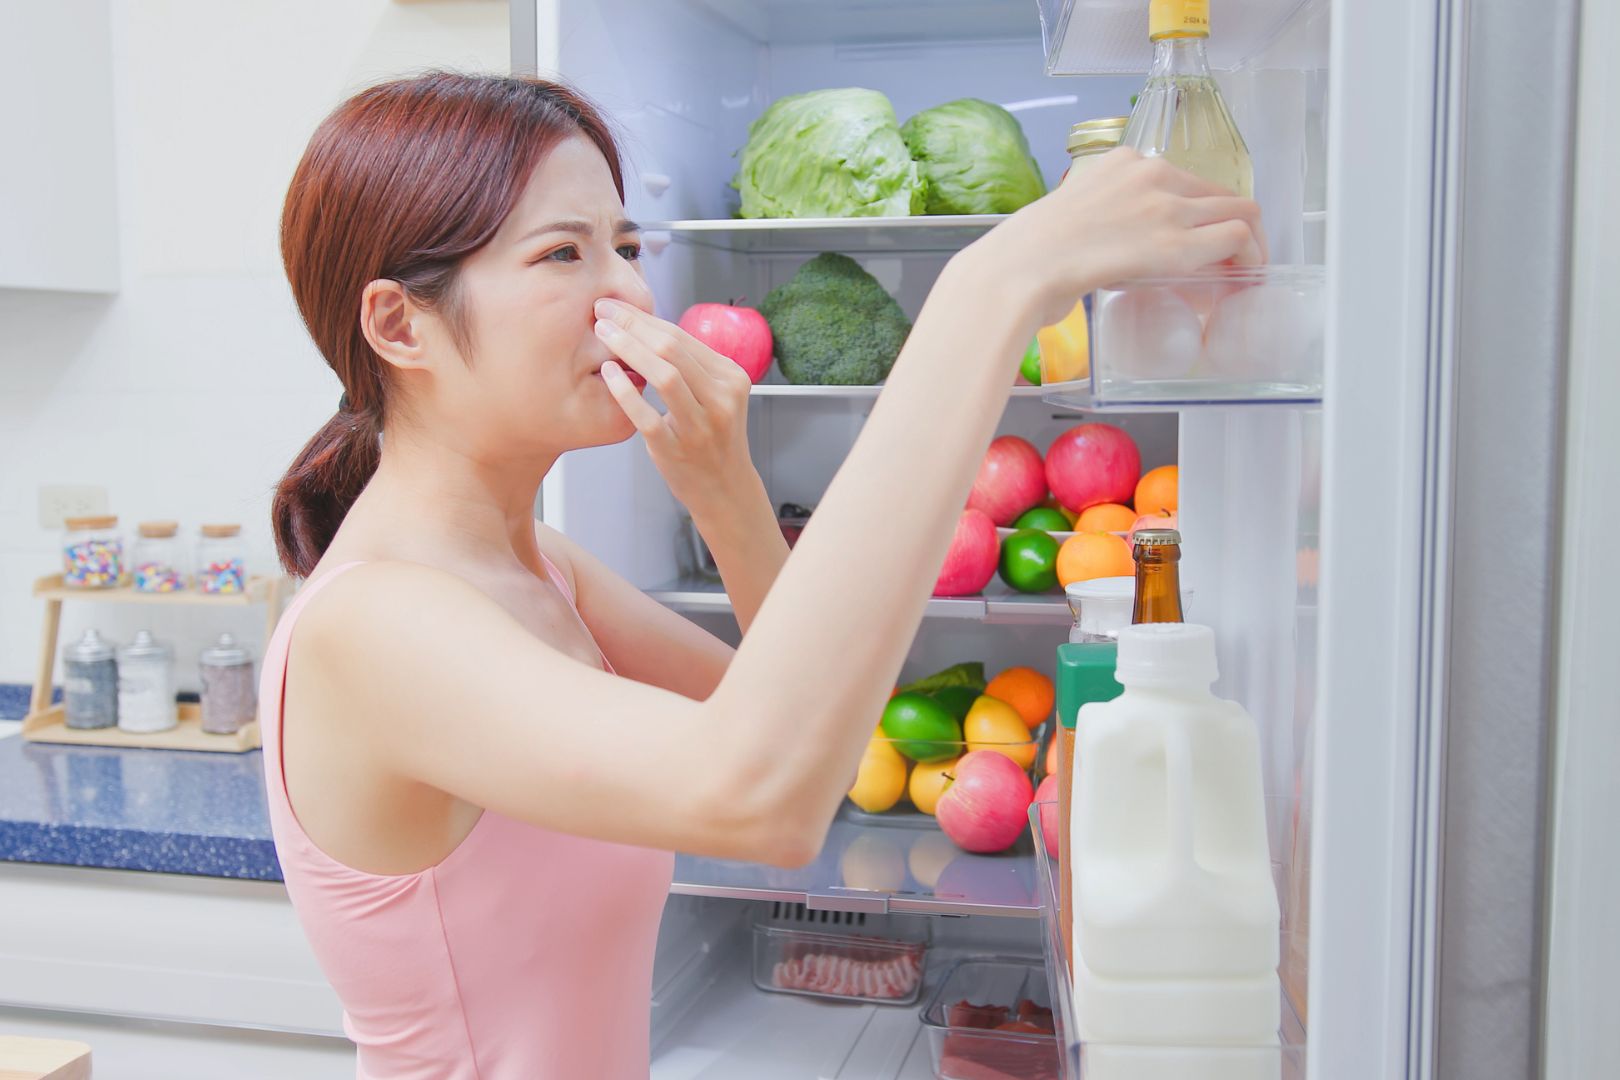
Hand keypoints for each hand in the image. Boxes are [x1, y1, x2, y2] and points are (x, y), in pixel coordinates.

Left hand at [592, 298, 758, 516]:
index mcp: (732, 378)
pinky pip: (648, 416)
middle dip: (633, 325)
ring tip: (602, 334)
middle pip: (673, 349)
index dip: (644, 317)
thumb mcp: (714, 396)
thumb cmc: (710, 438)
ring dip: (629, 349)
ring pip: (665, 376)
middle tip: (602, 311)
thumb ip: (690, 366)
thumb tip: (644, 326)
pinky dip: (625, 391)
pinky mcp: (678, 450)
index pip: (682, 337)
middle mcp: (722, 399)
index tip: (616, 305)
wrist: (724, 489)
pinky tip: (608, 373)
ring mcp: (701, 426)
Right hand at [965, 148, 1267, 327]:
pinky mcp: (1176, 242)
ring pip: (1238, 209)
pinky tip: (1244, 277)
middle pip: (1216, 191)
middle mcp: (1149, 172)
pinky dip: (1250, 255)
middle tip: (1230, 259)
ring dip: (1250, 241)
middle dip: (1232, 224)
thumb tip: (1108, 249)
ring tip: (1245, 270)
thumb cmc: (1027, 255)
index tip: (1197, 238)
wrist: (1019, 269)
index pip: (1179, 180)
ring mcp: (1166, 206)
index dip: (1198, 212)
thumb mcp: (1068, 216)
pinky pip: (1235, 236)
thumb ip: (1099, 220)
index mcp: (1119, 162)